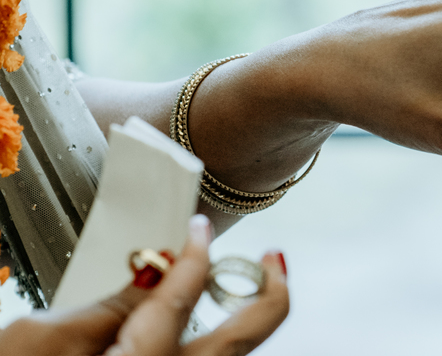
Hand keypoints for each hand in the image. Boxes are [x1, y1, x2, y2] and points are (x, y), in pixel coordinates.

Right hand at [0, 215, 288, 355]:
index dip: (197, 252)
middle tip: (272, 259)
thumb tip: (151, 277)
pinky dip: (213, 345)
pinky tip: (203, 330)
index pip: (186, 292)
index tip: (200, 229)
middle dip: (271, 291)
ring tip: (248, 288)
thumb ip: (103, 308)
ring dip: (246, 322)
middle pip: (246, 335)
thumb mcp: (37, 341)